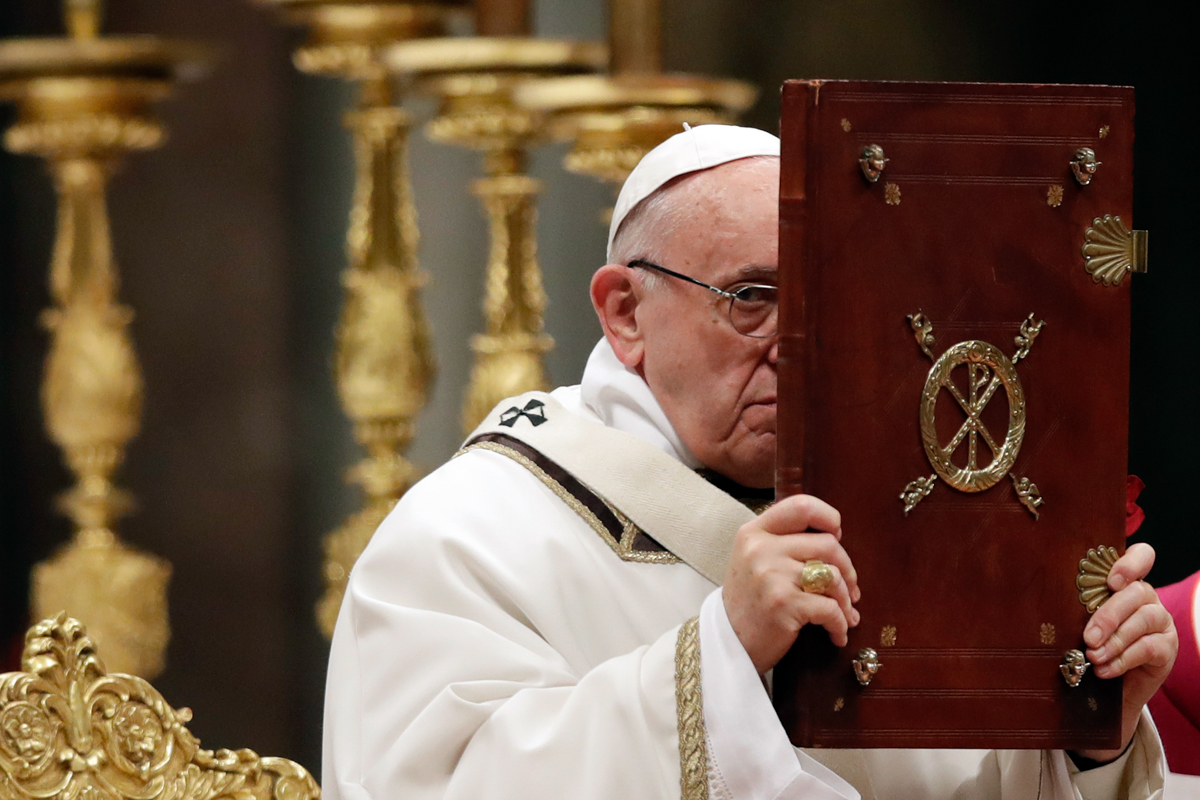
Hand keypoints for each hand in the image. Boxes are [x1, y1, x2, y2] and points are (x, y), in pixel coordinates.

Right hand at [723, 494, 860, 673]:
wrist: (728, 642)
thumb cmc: (750, 600)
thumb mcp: (754, 558)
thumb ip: (784, 541)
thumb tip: (836, 536)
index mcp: (754, 532)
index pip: (801, 506)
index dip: (828, 517)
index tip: (837, 536)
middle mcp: (761, 549)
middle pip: (828, 543)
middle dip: (847, 568)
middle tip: (850, 588)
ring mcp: (771, 576)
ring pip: (832, 576)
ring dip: (846, 599)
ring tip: (845, 613)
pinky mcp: (784, 604)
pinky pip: (830, 608)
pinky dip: (841, 624)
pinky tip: (838, 633)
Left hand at [1074, 542, 1177, 761]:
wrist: (1107, 686)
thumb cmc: (1087, 644)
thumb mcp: (1077, 620)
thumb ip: (1074, 606)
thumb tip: (1043, 601)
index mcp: (1123, 582)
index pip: (1141, 556)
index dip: (1130, 563)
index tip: (1111, 581)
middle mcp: (1146, 597)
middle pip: (1136, 592)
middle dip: (1109, 615)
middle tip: (1088, 637)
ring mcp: (1160, 620)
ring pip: (1144, 619)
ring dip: (1115, 640)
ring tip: (1093, 655)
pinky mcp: (1167, 647)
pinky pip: (1149, 648)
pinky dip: (1123, 660)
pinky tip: (1104, 669)